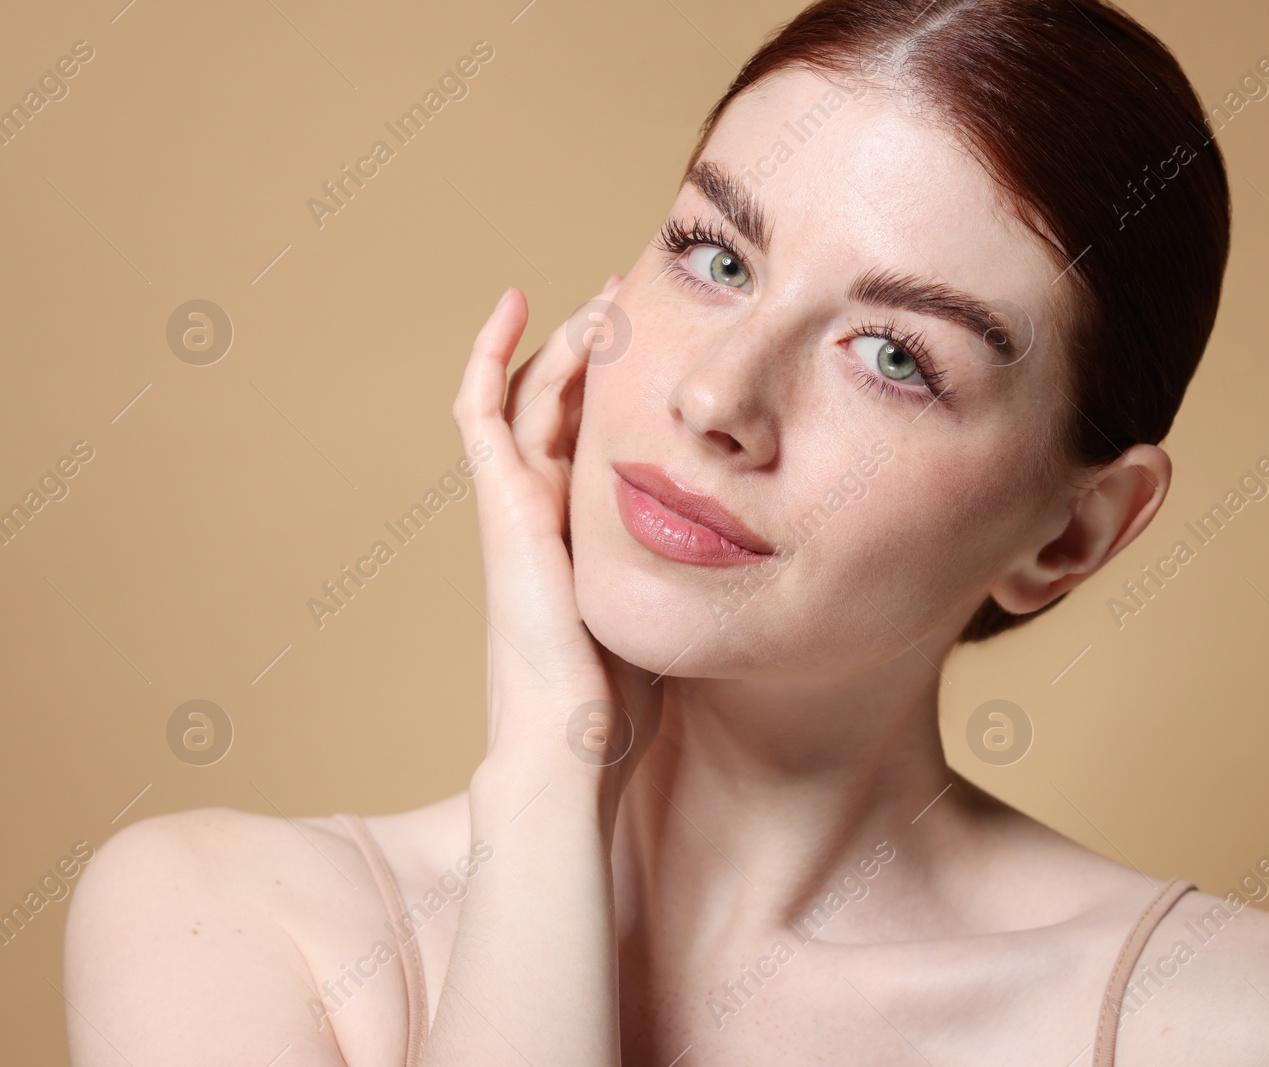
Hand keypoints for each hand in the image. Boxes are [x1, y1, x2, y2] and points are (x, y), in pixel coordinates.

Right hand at [452, 280, 661, 822]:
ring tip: (603, 294)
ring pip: (527, 394)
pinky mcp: (497, 500)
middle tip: (635, 297)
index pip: (596, 437)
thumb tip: (762, 538)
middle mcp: (543, 508)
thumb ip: (696, 563)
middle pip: (562, 405)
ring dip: (562, 338)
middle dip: (597, 348)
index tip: (667, 344)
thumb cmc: (627, 692)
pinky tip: (515, 304)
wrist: (577, 734)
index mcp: (581, 530)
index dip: (624, 388)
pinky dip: (486, 353)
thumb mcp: (674, 602)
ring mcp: (514, 502)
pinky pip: (479, 409)